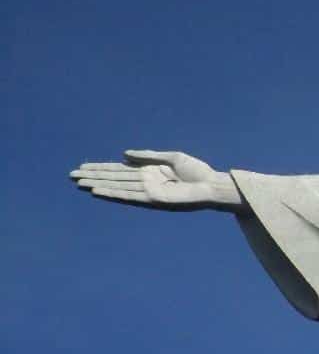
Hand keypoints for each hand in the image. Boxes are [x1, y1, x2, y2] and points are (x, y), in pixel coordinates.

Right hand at [70, 150, 243, 211]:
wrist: (212, 185)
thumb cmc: (197, 172)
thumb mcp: (171, 158)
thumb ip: (147, 156)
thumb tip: (124, 154)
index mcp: (149, 171)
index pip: (119, 169)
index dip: (101, 168)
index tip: (83, 167)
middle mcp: (145, 182)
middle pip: (114, 178)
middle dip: (94, 176)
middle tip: (72, 175)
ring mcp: (148, 192)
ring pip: (117, 187)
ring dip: (98, 185)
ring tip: (79, 183)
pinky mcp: (154, 200)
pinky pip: (129, 196)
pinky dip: (114, 194)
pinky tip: (98, 191)